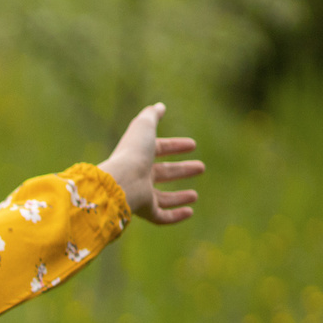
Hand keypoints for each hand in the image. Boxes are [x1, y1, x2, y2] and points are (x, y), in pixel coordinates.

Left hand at [99, 102, 204, 225]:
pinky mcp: (143, 210)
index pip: (158, 148)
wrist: (121, 181)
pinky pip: (161, 216)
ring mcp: (140, 194)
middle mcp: (138, 175)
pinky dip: (175, 216)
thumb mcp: (144, 128)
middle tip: (201, 167)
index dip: (175, 145)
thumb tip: (159, 106)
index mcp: (138, 155)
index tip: (193, 144)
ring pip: (161, 197)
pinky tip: (190, 212)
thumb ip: (151, 116)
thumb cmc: (133, 153)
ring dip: (179, 196)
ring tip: (195, 195)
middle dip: (181, 170)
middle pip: (163, 172)